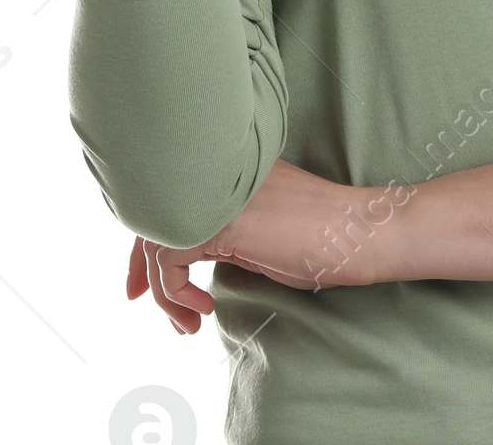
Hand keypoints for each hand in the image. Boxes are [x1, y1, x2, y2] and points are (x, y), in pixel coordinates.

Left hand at [125, 161, 407, 332]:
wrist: (358, 232)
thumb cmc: (322, 236)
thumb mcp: (261, 229)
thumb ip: (224, 228)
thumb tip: (188, 255)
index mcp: (228, 169)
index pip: (169, 195)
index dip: (147, 233)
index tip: (140, 277)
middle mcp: (217, 174)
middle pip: (152, 213)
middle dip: (139, 262)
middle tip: (134, 297)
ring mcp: (216, 194)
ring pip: (157, 240)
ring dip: (163, 291)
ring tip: (187, 322)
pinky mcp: (219, 222)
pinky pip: (169, 261)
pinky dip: (175, 294)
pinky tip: (204, 309)